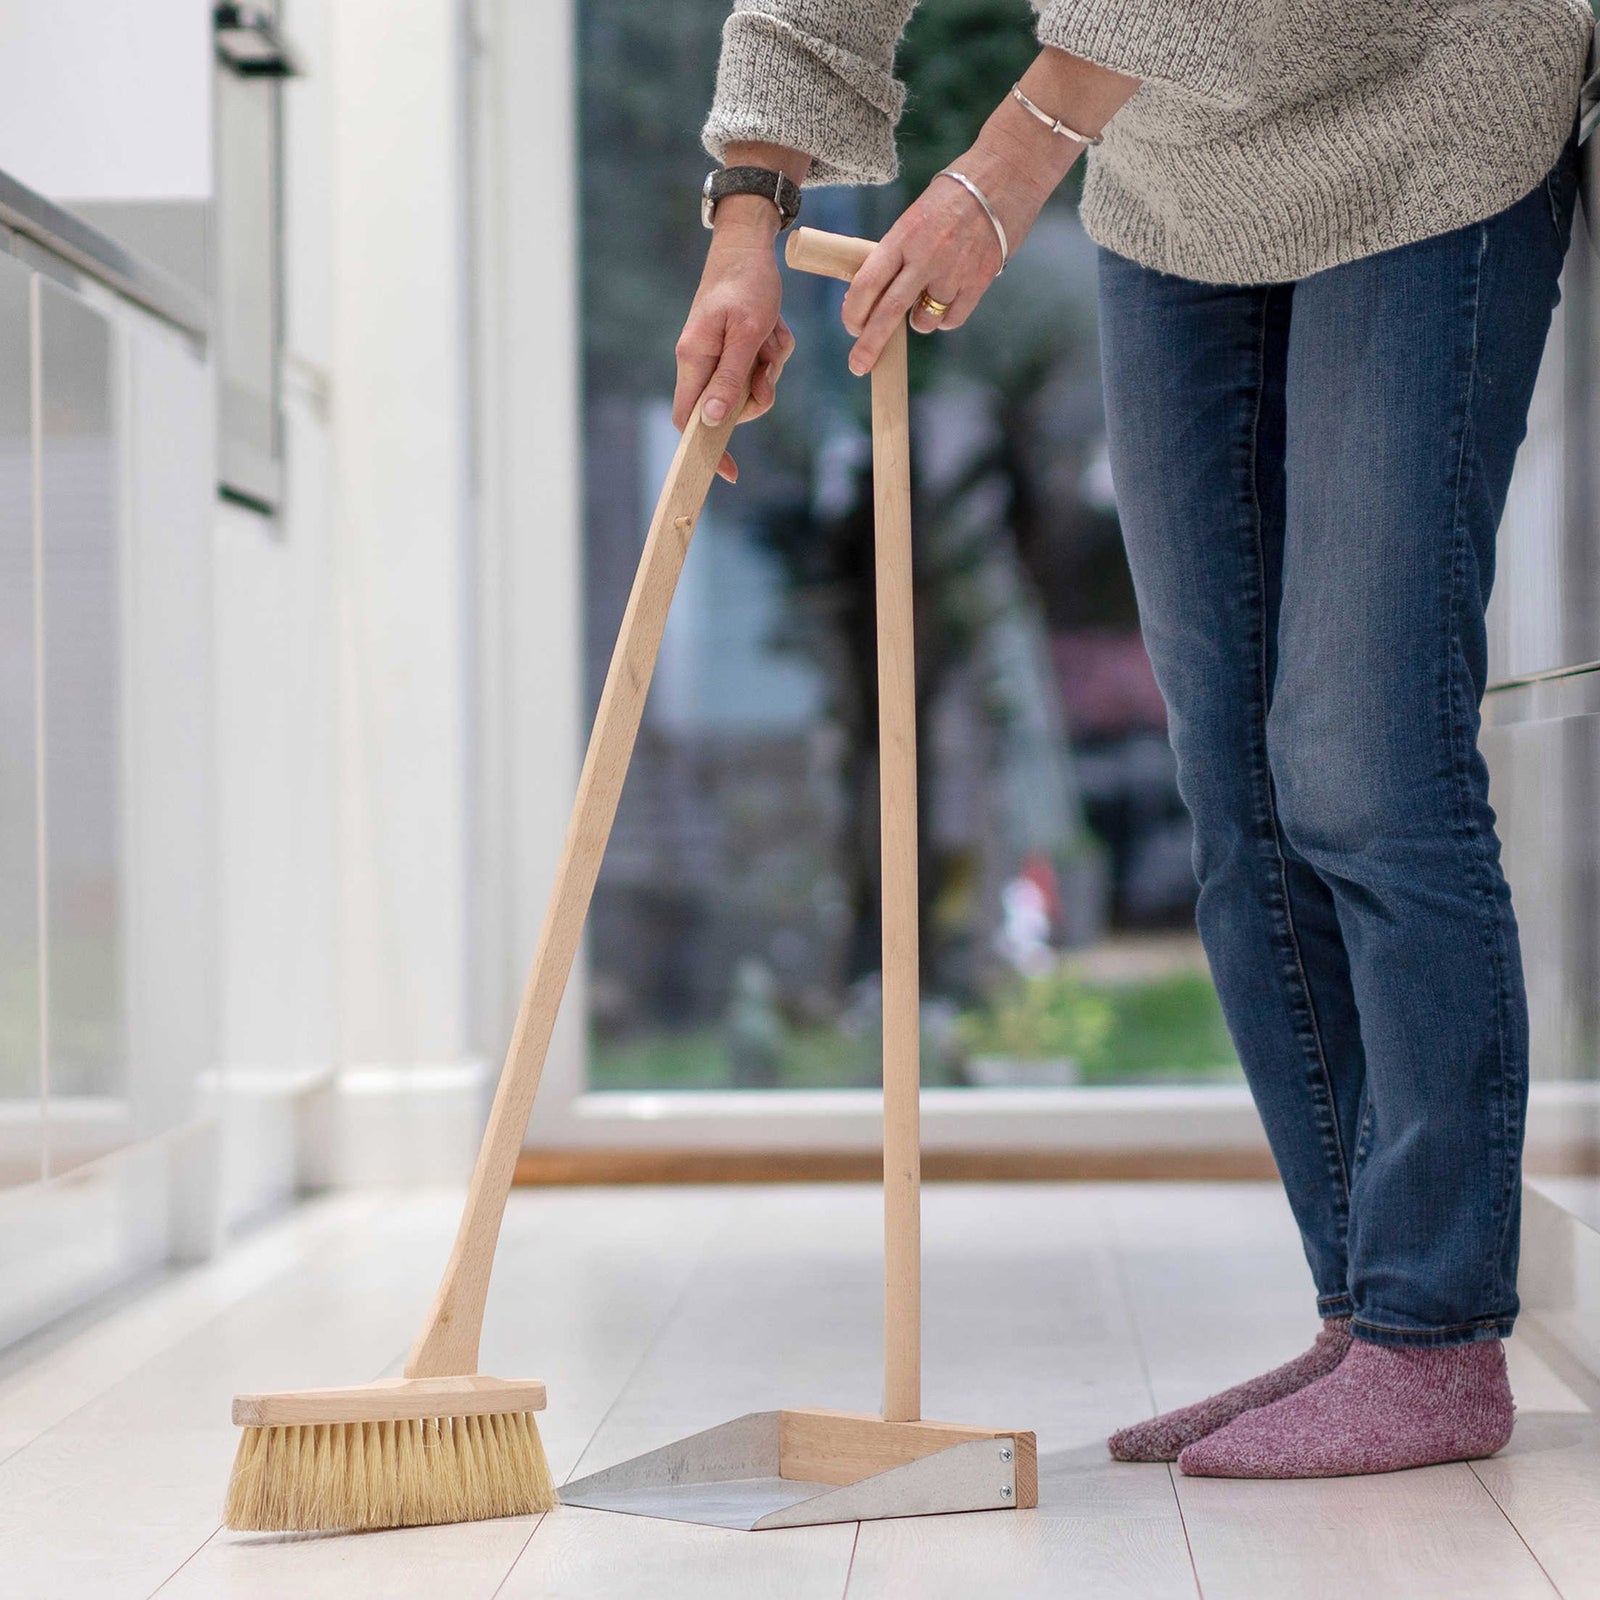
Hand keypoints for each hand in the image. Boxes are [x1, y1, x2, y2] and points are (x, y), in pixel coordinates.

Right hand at [673, 198, 796, 482]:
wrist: (750, 244)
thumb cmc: (746, 283)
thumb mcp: (745, 333)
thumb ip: (730, 378)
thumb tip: (713, 421)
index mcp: (694, 359)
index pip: (688, 419)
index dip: (706, 449)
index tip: (730, 472)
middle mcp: (702, 361)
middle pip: (732, 407)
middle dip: (759, 389)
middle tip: (768, 362)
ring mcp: (720, 355)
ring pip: (753, 386)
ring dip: (771, 364)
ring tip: (771, 332)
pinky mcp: (737, 348)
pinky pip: (763, 366)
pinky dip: (774, 349)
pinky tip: (773, 325)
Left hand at [841, 149, 1044, 374]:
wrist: (1008, 173)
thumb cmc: (956, 192)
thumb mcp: (916, 215)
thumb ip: (899, 252)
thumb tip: (878, 292)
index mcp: (903, 235)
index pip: (867, 283)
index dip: (854, 311)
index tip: (851, 327)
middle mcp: (926, 256)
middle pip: (888, 313)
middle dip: (869, 345)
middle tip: (858, 365)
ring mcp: (954, 271)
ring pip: (923, 321)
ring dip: (918, 320)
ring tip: (927, 296)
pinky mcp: (980, 281)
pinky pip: (952, 320)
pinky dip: (945, 318)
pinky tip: (948, 299)